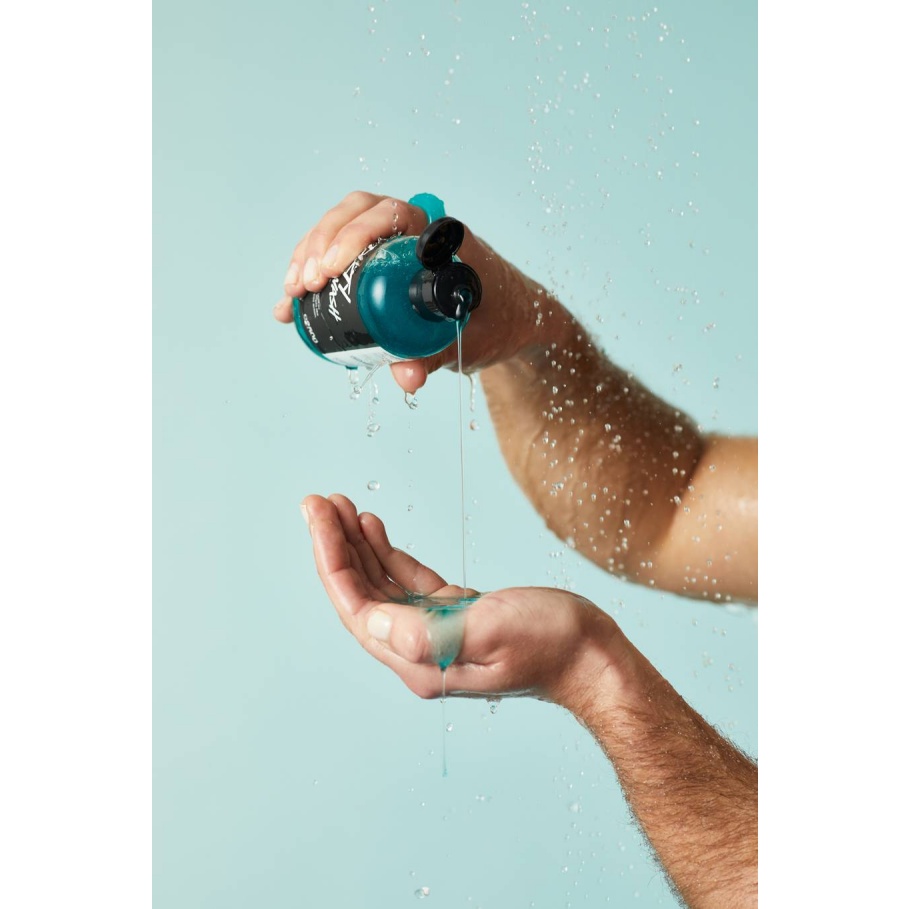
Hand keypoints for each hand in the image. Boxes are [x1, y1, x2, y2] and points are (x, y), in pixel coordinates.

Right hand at [276, 192, 557, 392]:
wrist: (511, 322)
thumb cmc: (498, 323)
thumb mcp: (467, 341)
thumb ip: (435, 357)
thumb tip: (406, 377)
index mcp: (441, 236)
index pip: (391, 214)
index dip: (353, 234)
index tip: (331, 268)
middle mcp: (416, 230)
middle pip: (356, 212)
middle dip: (321, 245)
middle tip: (306, 285)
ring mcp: (396, 242)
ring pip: (343, 227)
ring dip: (310, 254)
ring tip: (293, 293)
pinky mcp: (382, 261)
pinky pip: (343, 254)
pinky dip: (314, 272)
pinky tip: (291, 303)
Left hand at [302, 493, 623, 707]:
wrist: (593, 657)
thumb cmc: (552, 645)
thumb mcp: (489, 632)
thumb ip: (427, 633)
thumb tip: (373, 621)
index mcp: (420, 660)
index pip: (357, 607)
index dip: (331, 560)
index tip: (318, 514)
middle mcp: (420, 651)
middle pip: (361, 594)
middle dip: (335, 546)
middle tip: (317, 501)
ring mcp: (436, 633)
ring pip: (381, 585)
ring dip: (357, 546)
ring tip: (339, 506)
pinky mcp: (456, 616)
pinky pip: (408, 582)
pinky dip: (388, 553)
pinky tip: (375, 528)